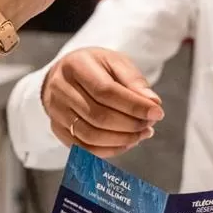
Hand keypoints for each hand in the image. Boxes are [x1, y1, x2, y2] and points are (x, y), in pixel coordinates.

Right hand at [42, 48, 164, 157]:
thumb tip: (153, 103)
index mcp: (76, 65)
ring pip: (90, 136)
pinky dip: (109, 150)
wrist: (66, 74)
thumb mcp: (115, 62)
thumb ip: (134, 81)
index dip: (133, 105)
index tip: (157, 113)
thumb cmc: (96, 67)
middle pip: (98, 116)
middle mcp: (60, 88)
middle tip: (149, 125)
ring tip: (141, 134)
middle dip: (130, 125)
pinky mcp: (56, 128)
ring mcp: (55, 110)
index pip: (105, 91)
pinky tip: (126, 143)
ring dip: (121, 140)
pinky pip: (83, 148)